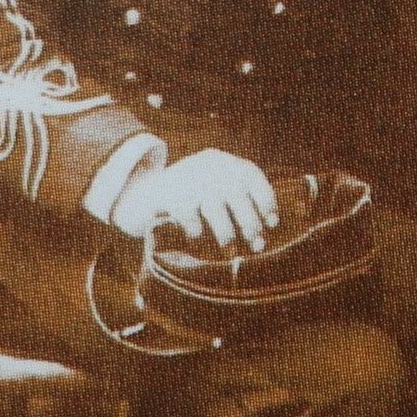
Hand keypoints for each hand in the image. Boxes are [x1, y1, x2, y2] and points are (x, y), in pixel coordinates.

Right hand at [109, 149, 281, 252]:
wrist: (144, 191)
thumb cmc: (193, 196)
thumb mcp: (217, 186)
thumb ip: (238, 200)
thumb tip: (264, 233)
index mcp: (227, 164)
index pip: (254, 179)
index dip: (266, 202)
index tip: (272, 224)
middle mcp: (212, 168)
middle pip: (238, 197)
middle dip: (250, 224)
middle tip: (258, 247)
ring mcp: (190, 180)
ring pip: (215, 210)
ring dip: (226, 233)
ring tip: (230, 252)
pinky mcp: (169, 194)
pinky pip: (188, 216)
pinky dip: (195, 231)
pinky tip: (198, 239)